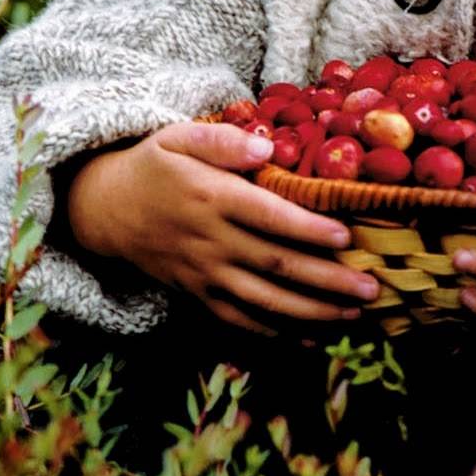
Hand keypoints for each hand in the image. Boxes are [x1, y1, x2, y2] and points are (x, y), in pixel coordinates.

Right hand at [65, 121, 379, 336]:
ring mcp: (204, 273)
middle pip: (275, 265)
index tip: (345, 238)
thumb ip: (222, 140)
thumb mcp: (178, 136)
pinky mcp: (197, 294)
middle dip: (326, 280)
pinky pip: (239, 320)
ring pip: (263, 300)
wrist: (104, 208)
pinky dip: (275, 333)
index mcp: (211, 197)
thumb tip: (266, 148)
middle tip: (370, 289)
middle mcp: (210, 240)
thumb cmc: (154, 165)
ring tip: (353, 316)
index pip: (267, 216)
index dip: (307, 229)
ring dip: (311, 312)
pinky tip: (312, 338)